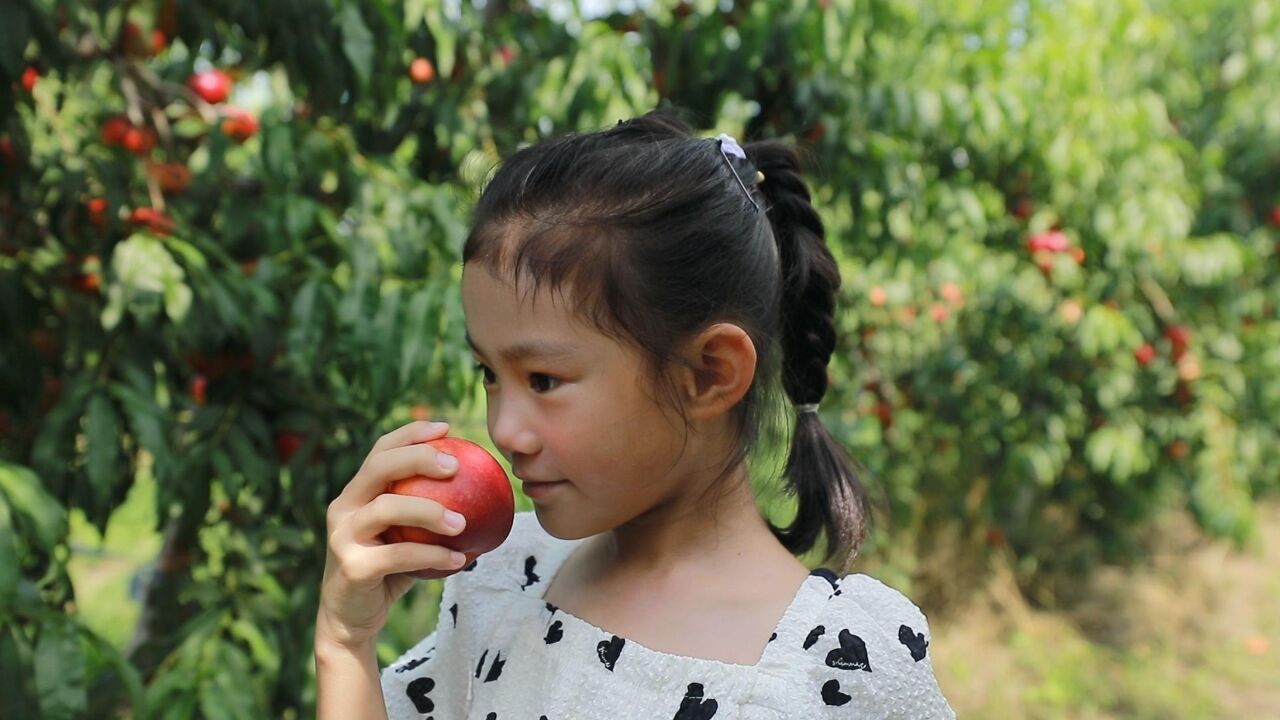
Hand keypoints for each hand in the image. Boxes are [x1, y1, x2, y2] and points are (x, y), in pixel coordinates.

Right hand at [316, 420, 467, 650]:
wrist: (351, 621)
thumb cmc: (387, 573)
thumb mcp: (405, 537)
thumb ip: (429, 515)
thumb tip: (484, 492)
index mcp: (356, 494)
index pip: (380, 451)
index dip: (411, 434)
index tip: (446, 428)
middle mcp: (344, 508)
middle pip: (378, 468)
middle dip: (417, 458)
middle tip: (456, 467)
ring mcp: (343, 537)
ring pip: (386, 508)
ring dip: (429, 511)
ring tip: (463, 522)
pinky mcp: (351, 568)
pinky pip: (398, 556)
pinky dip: (432, 555)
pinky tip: (461, 560)